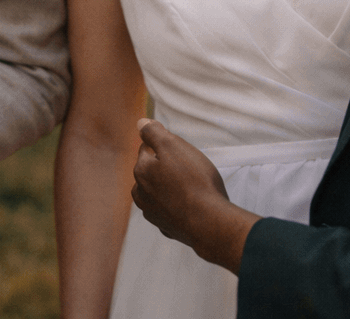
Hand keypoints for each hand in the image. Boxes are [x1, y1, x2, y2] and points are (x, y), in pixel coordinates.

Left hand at [131, 119, 258, 274]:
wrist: (209, 222)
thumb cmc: (194, 181)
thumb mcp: (174, 146)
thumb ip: (153, 133)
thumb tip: (140, 122)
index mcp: (141, 171)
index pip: (146, 148)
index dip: (164, 145)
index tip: (179, 149)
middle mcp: (141, 193)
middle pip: (150, 171)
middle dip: (164, 166)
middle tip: (188, 167)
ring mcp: (152, 213)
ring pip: (157, 192)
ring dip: (168, 187)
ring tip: (190, 186)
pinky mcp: (166, 228)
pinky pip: (169, 210)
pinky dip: (176, 206)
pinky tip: (190, 205)